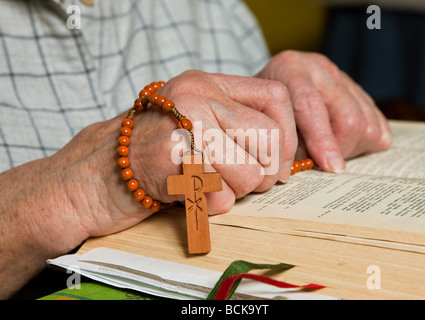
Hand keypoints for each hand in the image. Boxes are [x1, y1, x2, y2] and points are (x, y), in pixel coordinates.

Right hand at [1, 70, 298, 296]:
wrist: (96, 175)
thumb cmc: (155, 155)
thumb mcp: (197, 123)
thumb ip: (238, 127)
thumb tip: (288, 154)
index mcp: (207, 84)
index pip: (276, 97)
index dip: (289, 135)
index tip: (280, 162)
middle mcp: (197, 96)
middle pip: (269, 139)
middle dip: (265, 173)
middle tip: (243, 182)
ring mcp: (183, 125)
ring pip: (251, 172)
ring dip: (236, 191)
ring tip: (208, 186)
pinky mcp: (171, 161)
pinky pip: (221, 193)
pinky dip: (212, 204)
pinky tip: (191, 196)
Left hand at [257, 50, 391, 172]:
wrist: (271, 83)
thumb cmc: (264, 107)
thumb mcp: (261, 118)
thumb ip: (280, 138)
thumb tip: (300, 168)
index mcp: (290, 69)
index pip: (310, 105)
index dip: (322, 140)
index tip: (330, 166)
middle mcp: (320, 68)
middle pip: (348, 118)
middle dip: (339, 150)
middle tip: (322, 165)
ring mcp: (343, 78)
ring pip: (367, 124)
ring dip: (351, 149)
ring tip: (327, 154)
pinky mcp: (360, 91)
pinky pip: (378, 126)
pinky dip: (365, 144)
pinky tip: (342, 146)